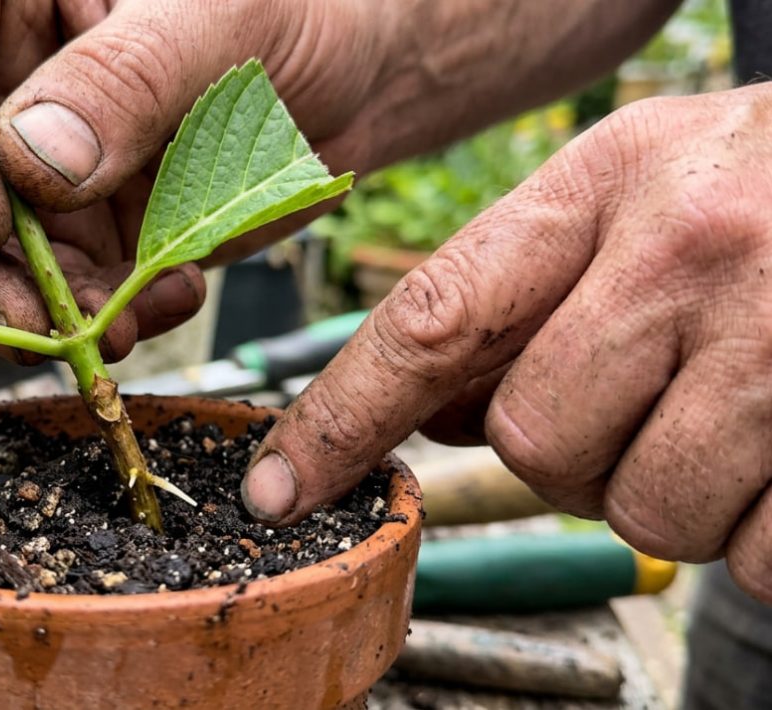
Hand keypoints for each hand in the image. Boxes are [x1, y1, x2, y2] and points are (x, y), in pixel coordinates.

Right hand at [0, 0, 376, 360]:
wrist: (363, 72)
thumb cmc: (303, 5)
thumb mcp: (223, 17)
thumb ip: (126, 79)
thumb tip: (27, 162)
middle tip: (24, 315)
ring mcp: (25, 161)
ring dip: (24, 307)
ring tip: (115, 325)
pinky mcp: (72, 229)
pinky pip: (47, 293)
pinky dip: (94, 319)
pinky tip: (167, 302)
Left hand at [241, 85, 771, 601]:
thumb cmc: (762, 188)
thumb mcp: (630, 194)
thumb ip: (521, 296)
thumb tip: (425, 415)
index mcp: (602, 189)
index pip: (430, 319)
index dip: (341, 418)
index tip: (280, 490)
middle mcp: (685, 253)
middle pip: (532, 444)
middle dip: (566, 456)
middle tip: (635, 405)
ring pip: (644, 512)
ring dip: (667, 494)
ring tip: (722, 417)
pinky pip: (756, 554)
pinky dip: (758, 530)